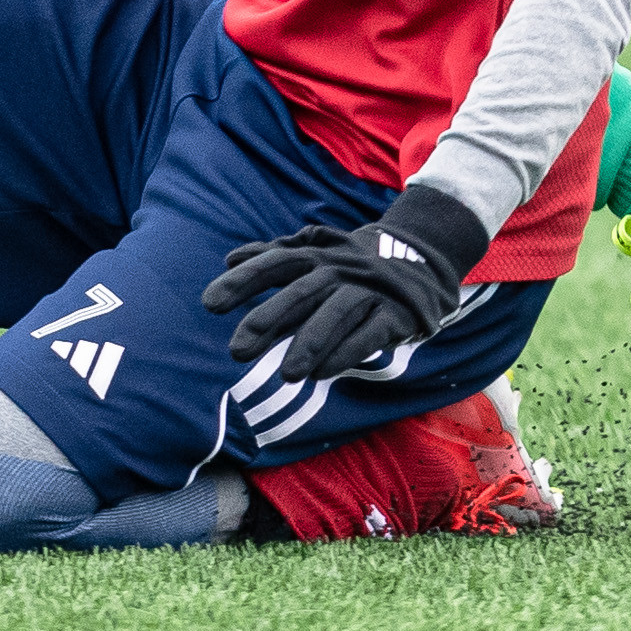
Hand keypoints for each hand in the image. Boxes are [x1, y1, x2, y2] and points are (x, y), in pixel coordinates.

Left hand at [199, 187, 482, 383]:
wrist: (420, 262)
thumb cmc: (351, 268)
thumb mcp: (315, 257)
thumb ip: (273, 259)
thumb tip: (229, 258)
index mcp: (317, 254)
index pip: (276, 263)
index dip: (243, 281)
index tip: (209, 304)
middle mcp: (342, 269)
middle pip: (303, 290)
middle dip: (269, 318)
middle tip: (237, 350)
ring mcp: (370, 290)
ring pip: (337, 312)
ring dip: (309, 343)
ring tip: (284, 375)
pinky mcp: (396, 314)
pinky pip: (370, 333)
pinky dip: (347, 351)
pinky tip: (321, 374)